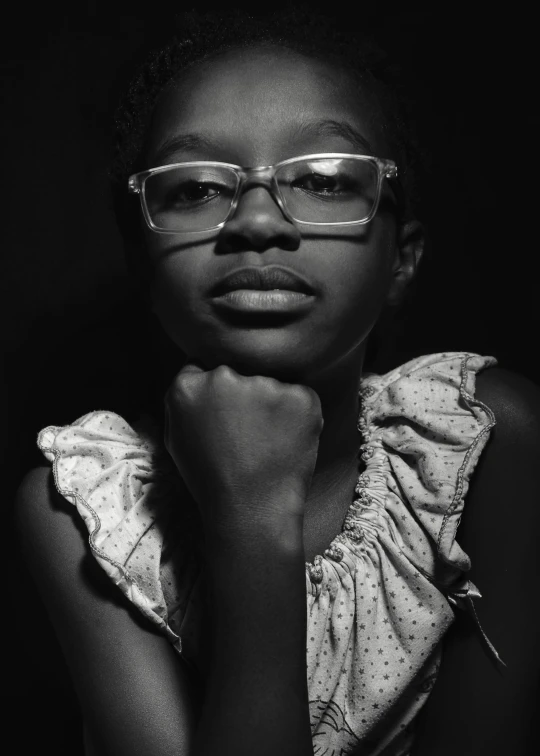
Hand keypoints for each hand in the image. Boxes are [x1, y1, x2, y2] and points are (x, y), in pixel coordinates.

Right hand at [163, 362, 322, 532]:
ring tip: (268, 442)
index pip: (203, 368)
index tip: (223, 412)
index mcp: (188, 386)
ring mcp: (264, 384)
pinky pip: (300, 398)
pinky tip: (287, 442)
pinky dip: (298, 416)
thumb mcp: (176, 440)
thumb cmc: (211, 481)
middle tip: (247, 433)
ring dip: (272, 405)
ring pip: (270, 385)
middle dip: (243, 395)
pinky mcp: (299, 397)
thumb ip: (183, 403)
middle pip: (238, 373)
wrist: (251, 511)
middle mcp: (223, 377)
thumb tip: (195, 376)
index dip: (215, 391)